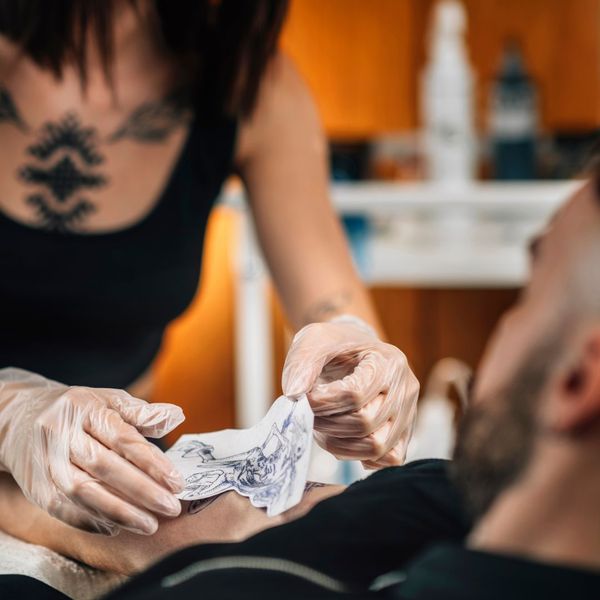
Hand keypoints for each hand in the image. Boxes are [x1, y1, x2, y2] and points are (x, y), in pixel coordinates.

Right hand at [0, 368, 184, 535]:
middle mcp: (62, 434)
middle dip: (141, 490)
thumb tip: (176, 416)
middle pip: (104, 466)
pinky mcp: (35, 486)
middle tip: (171, 507)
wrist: (21, 419)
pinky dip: (90, 521)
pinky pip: (62, 508)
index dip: (152, 462)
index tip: (177, 482)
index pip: (123, 438)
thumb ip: (142, 413)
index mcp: (85, 409)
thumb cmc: (80, 411)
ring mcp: (46, 461)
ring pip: (82, 491)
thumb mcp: (109, 401)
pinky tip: (117, 527)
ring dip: (119, 512)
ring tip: (150, 525)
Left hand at [282, 317, 418, 467]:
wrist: (353, 350)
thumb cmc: (334, 345)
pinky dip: (362, 456)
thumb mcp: (314, 341)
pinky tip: (343, 439)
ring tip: (323, 428)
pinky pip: (389, 459)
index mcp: (387, 360)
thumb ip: (302, 364)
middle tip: (309, 416)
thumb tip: (294, 394)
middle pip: (366, 423)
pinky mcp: (404, 432)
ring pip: (378, 447)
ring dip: (341, 445)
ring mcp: (408, 412)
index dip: (323, 403)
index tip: (303, 399)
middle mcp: (405, 387)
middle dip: (328, 425)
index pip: (355, 394)